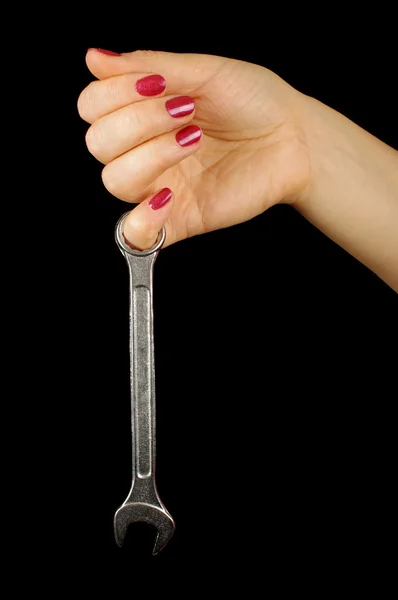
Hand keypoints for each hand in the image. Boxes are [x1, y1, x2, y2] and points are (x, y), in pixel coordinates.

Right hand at [78, 49, 310, 248]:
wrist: (294, 139)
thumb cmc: (254, 101)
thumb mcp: (205, 71)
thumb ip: (150, 66)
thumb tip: (94, 57)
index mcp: (143, 113)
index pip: (92, 107)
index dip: (113, 93)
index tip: (158, 83)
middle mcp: (144, 150)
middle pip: (99, 143)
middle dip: (138, 121)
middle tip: (184, 110)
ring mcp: (158, 186)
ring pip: (115, 180)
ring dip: (151, 155)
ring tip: (194, 140)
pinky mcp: (178, 219)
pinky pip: (137, 236)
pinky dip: (141, 220)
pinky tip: (168, 196)